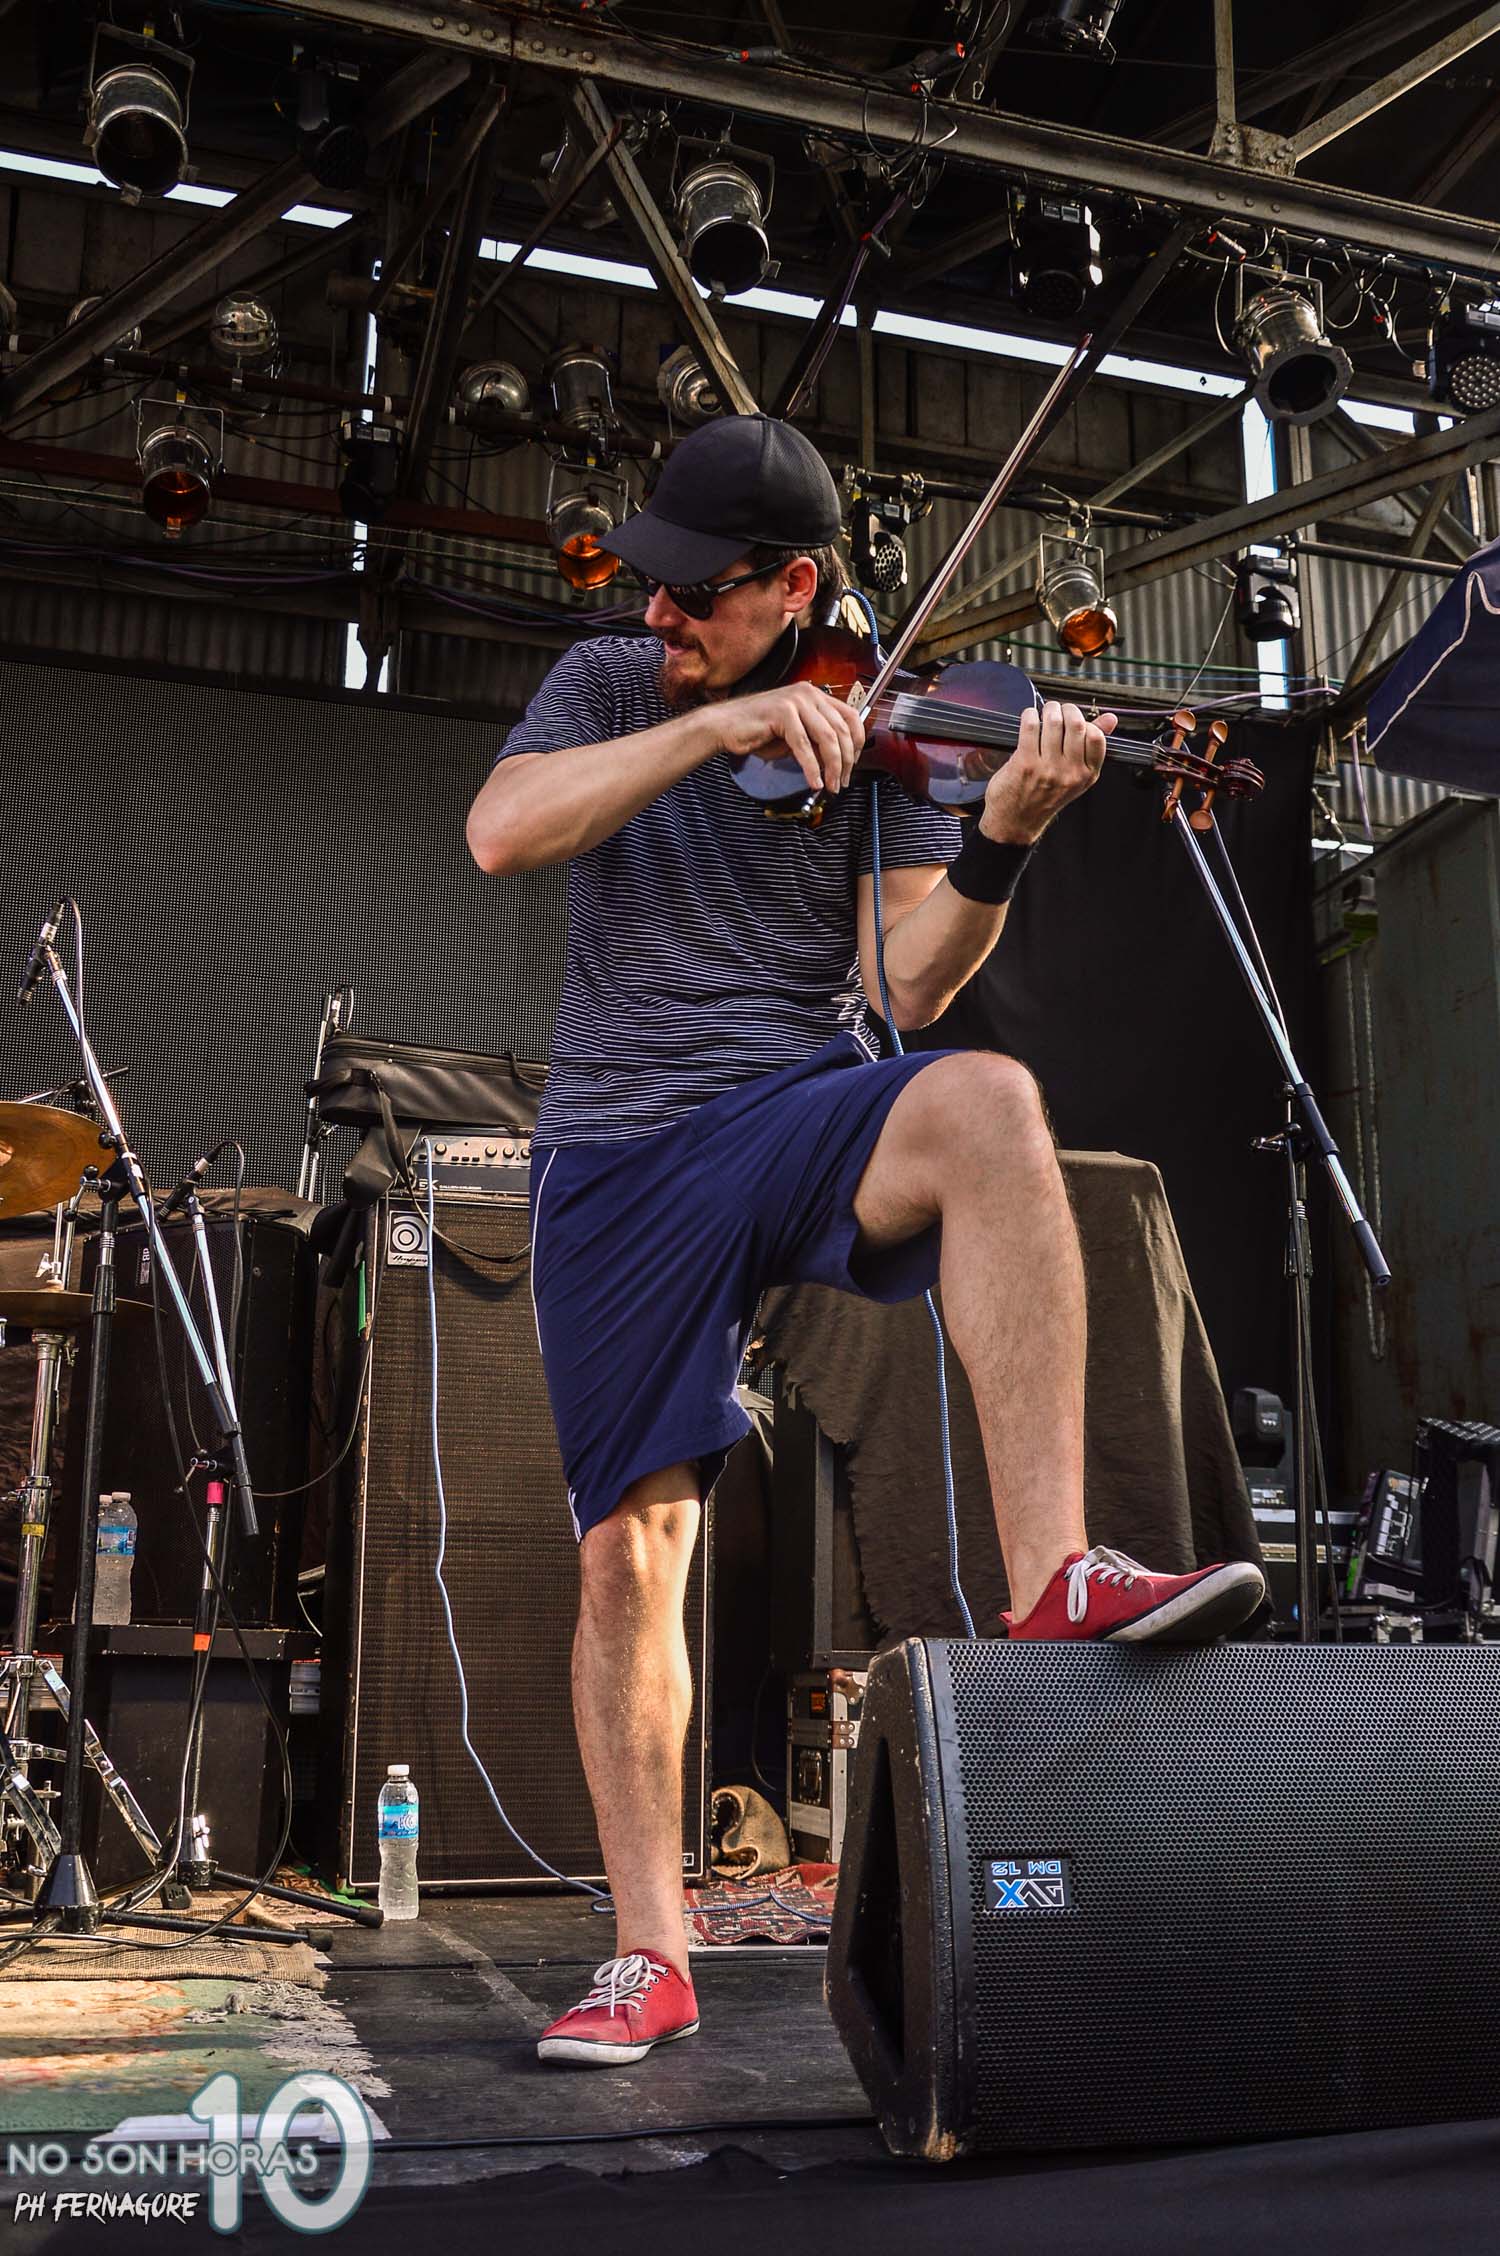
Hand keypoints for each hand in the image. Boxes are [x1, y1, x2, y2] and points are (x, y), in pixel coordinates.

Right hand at [706, 681, 865, 796]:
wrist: (725, 727)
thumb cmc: (757, 732)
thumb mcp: (797, 736)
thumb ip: (818, 742)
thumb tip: (837, 761)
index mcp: (815, 695)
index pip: (851, 717)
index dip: (857, 744)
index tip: (853, 765)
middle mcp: (809, 693)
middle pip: (842, 730)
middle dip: (846, 761)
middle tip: (842, 781)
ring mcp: (796, 701)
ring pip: (827, 738)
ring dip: (832, 766)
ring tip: (831, 785)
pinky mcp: (782, 713)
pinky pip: (805, 746)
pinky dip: (811, 768)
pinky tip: (814, 781)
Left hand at [981, 700, 1115, 844]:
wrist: (1017, 821)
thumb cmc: (1045, 797)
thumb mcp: (1076, 776)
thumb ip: (1093, 745)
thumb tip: (1110, 719)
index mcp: (1087, 774)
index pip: (1097, 737)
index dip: (1086, 721)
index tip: (1076, 719)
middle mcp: (1070, 773)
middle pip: (1076, 724)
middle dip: (1067, 709)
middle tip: (1059, 710)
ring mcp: (1048, 769)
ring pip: (1054, 722)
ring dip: (1048, 710)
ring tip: (1045, 713)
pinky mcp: (1025, 763)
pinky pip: (1030, 727)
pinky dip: (1029, 715)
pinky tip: (1029, 718)